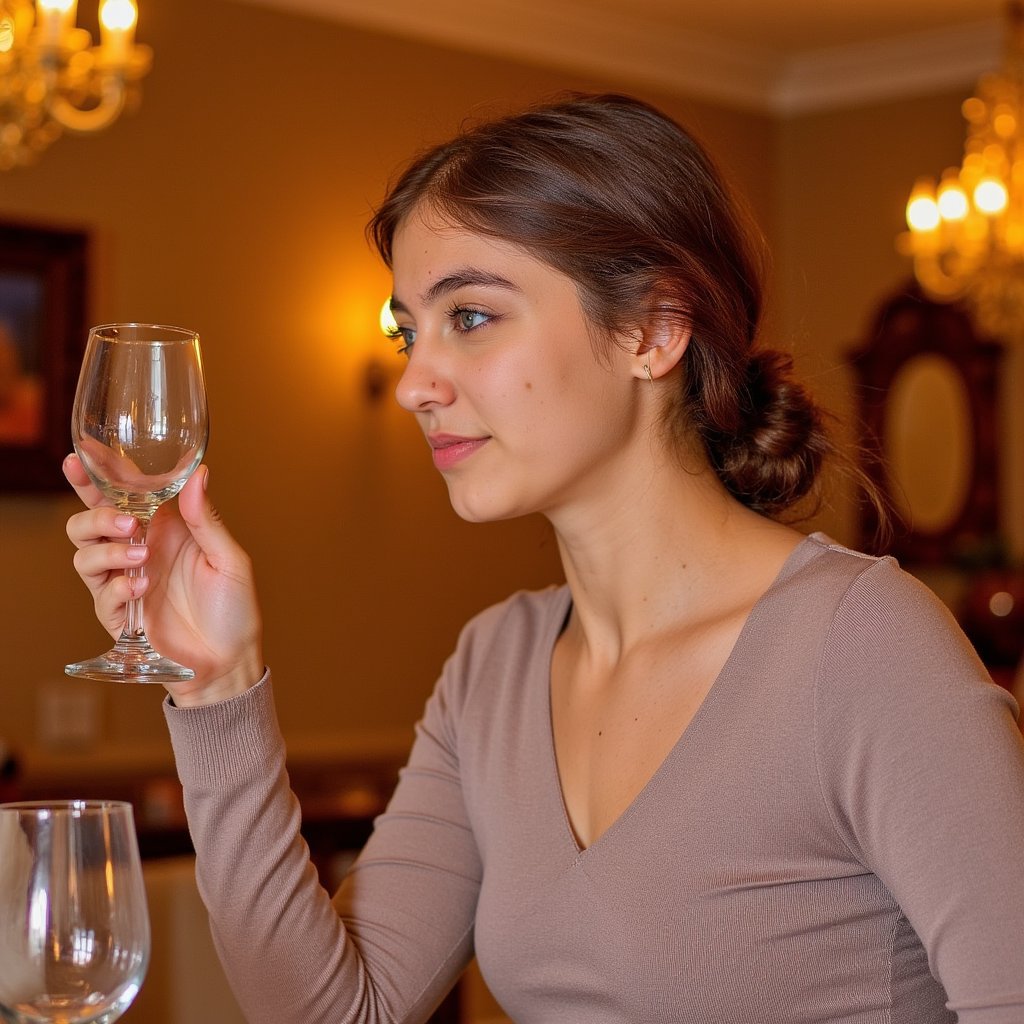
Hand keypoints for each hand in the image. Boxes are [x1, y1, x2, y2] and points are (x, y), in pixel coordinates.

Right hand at [64, 455, 263, 706]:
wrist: (230, 661)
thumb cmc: (235, 609)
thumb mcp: (229, 559)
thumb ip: (206, 519)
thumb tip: (199, 473)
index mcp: (166, 530)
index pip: (123, 495)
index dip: (100, 475)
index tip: (82, 456)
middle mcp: (140, 551)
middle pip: (89, 522)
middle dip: (95, 514)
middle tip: (126, 523)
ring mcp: (125, 583)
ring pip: (84, 555)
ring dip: (107, 550)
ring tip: (141, 557)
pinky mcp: (120, 615)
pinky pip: (101, 594)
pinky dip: (116, 587)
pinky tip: (141, 587)